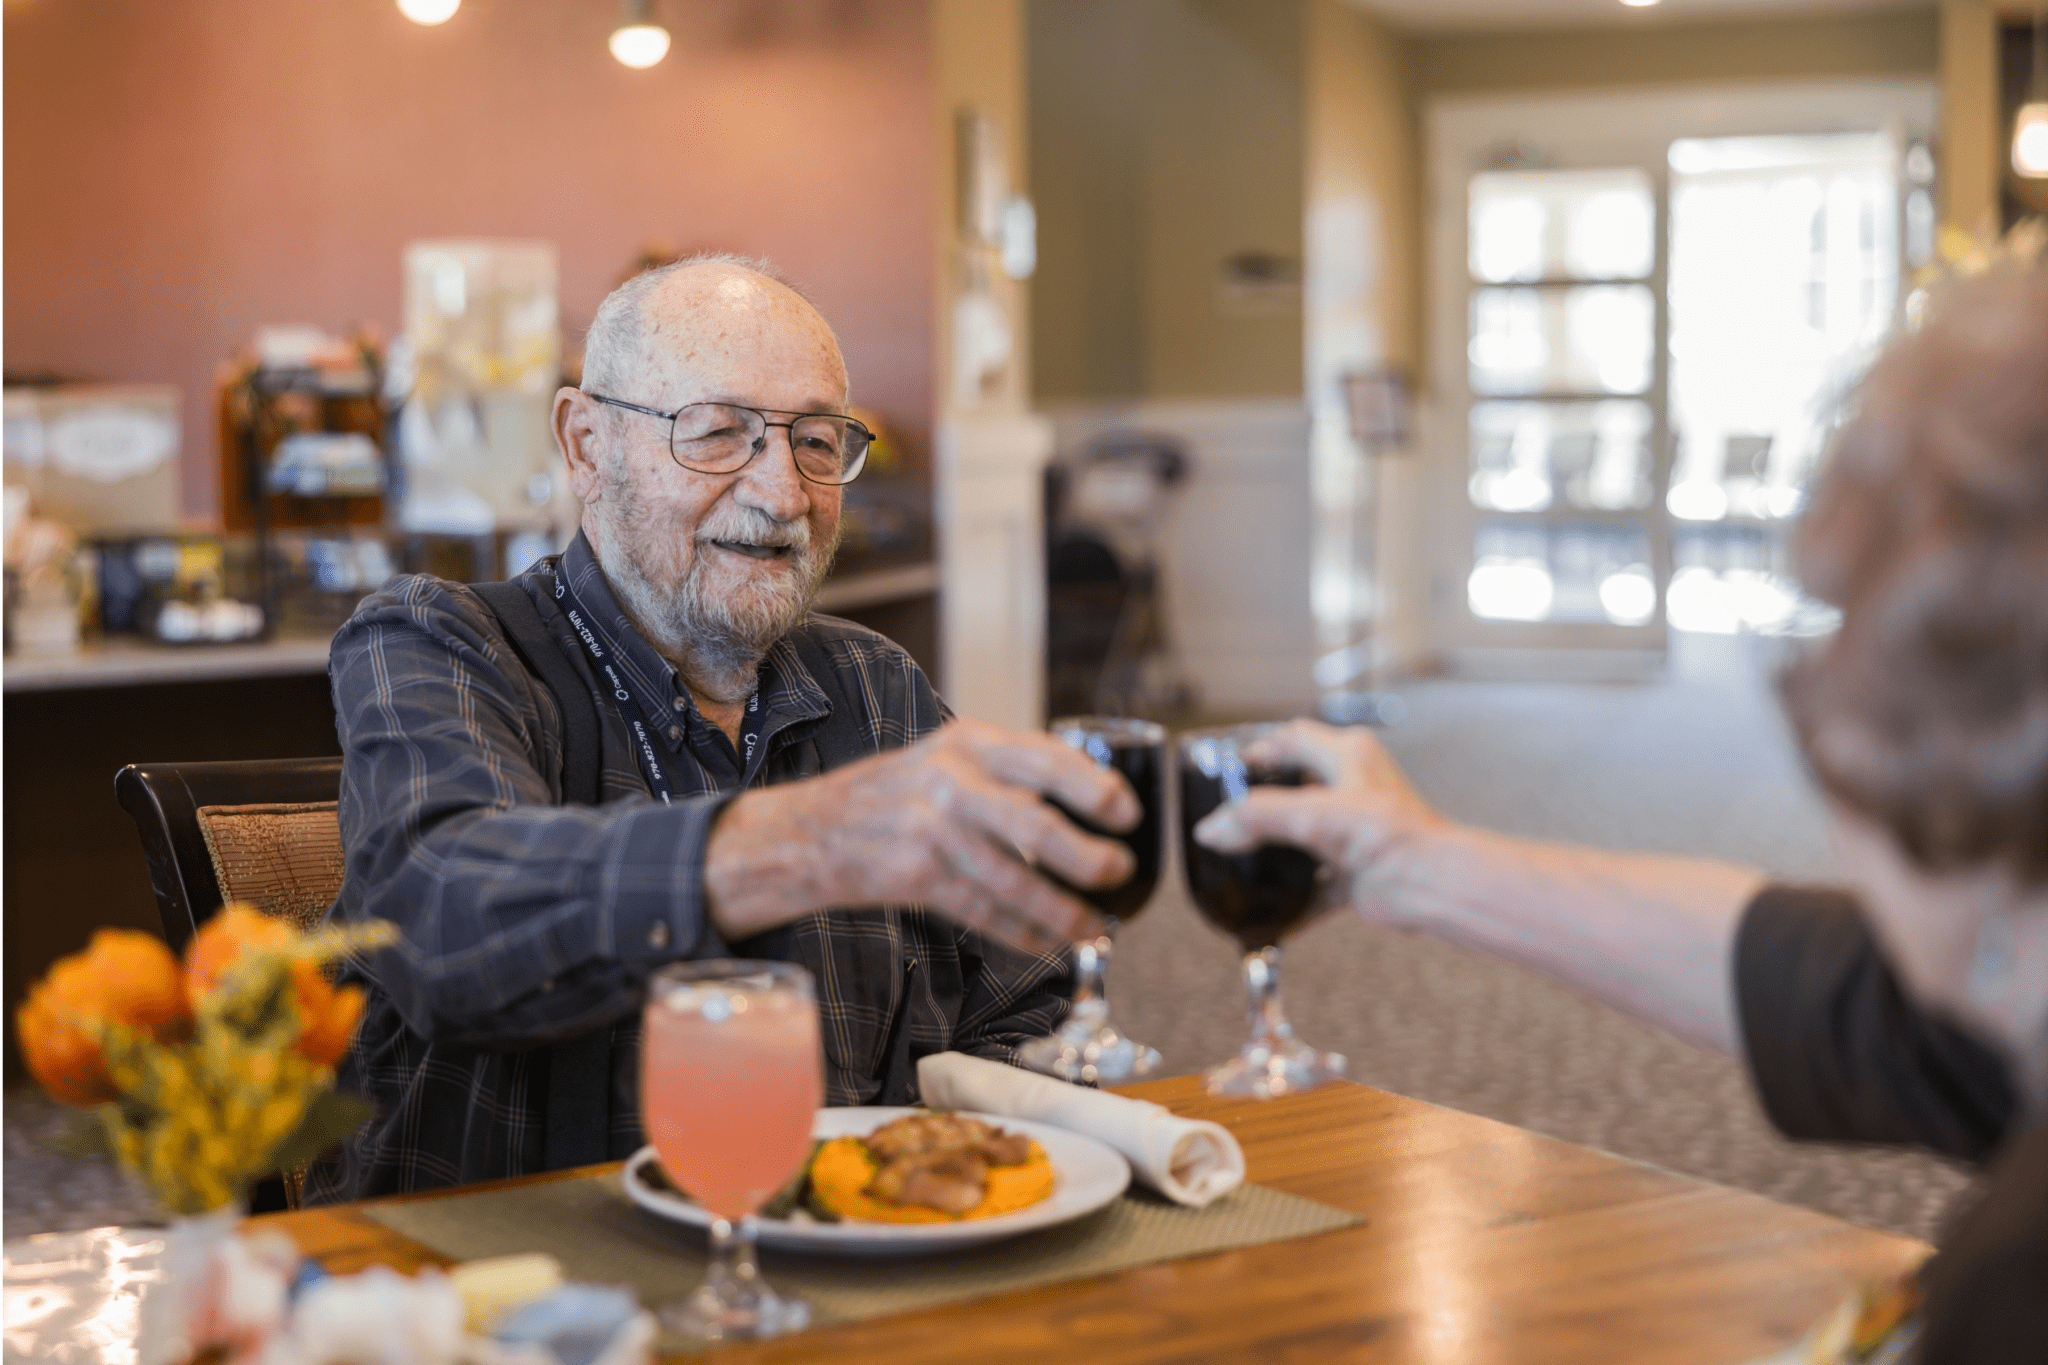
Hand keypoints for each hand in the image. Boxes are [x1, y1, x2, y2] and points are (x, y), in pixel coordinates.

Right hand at [706, 716, 1139, 954]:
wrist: (807, 831)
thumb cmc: (888, 797)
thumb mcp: (943, 758)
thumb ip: (1003, 772)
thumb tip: (1084, 800)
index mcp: (966, 742)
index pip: (1046, 758)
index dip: (1095, 787)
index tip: (1128, 812)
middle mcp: (950, 780)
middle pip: (1036, 822)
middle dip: (1088, 856)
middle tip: (1118, 872)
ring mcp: (930, 830)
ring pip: (1014, 879)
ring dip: (1060, 909)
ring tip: (1091, 925)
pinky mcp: (914, 876)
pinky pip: (983, 911)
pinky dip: (1021, 932)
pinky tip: (1044, 941)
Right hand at [1189, 719, 1446, 923]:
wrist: (1430, 884)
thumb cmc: (1394, 836)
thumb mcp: (1313, 815)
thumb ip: (1257, 818)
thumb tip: (1214, 828)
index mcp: (1348, 756)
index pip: (1292, 739)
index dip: (1259, 749)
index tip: (1227, 769)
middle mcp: (1352, 788)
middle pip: (1294, 788)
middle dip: (1262, 804)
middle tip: (1229, 817)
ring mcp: (1353, 831)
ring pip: (1303, 836)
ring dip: (1277, 851)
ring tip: (1244, 859)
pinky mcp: (1355, 869)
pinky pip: (1316, 884)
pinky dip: (1296, 898)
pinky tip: (1275, 911)